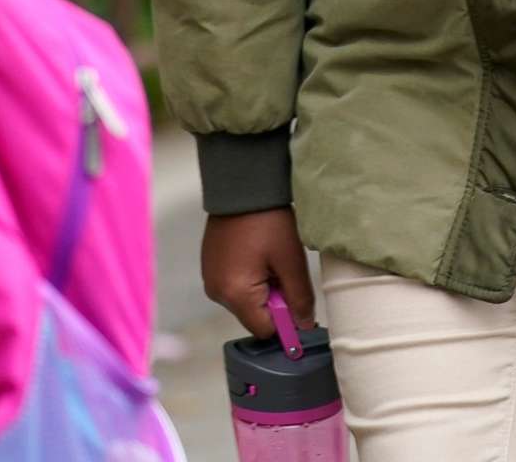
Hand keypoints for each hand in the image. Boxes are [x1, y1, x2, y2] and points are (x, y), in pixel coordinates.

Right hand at [203, 209, 313, 338]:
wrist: (243, 185)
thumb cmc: (268, 221)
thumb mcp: (291, 260)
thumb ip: (299, 298)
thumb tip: (305, 326)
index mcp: (235, 294)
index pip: (265, 330)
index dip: (285, 320)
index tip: (297, 299)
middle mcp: (216, 292)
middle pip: (254, 316)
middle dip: (274, 301)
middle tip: (284, 270)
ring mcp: (210, 279)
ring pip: (246, 301)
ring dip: (263, 288)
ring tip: (270, 258)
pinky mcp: (210, 266)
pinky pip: (235, 285)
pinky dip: (250, 278)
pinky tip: (258, 254)